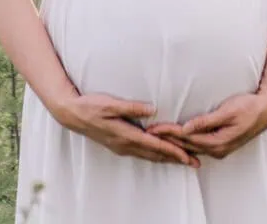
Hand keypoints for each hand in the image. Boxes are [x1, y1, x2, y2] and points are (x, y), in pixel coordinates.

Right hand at [55, 92, 201, 167]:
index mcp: (126, 135)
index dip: (173, 151)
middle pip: (156, 155)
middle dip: (176, 159)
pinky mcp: (118, 144)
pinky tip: (160, 153)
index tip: (188, 156)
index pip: (155, 145)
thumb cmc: (91, 106)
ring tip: (183, 161)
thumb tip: (153, 109)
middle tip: (194, 163)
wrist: (72, 114)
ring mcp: (121, 146)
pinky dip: (155, 155)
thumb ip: (132, 107)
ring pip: (149, 156)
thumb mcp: (111, 103)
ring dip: (167, 159)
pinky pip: (142, 153)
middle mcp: (126, 144)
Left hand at [146, 90, 266, 160]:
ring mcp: (219, 148)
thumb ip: (207, 121)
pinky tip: (176, 141)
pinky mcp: (220, 144)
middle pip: (185, 146)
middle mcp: (217, 149)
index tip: (153, 128)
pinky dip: (184, 143)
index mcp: (217, 142)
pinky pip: (197, 146)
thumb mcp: (228, 111)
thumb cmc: (248, 107)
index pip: (186, 138)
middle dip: (166, 139)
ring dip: (173, 142)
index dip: (168, 133)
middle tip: (148, 132)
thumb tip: (187, 128)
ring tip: (157, 137)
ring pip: (190, 148)